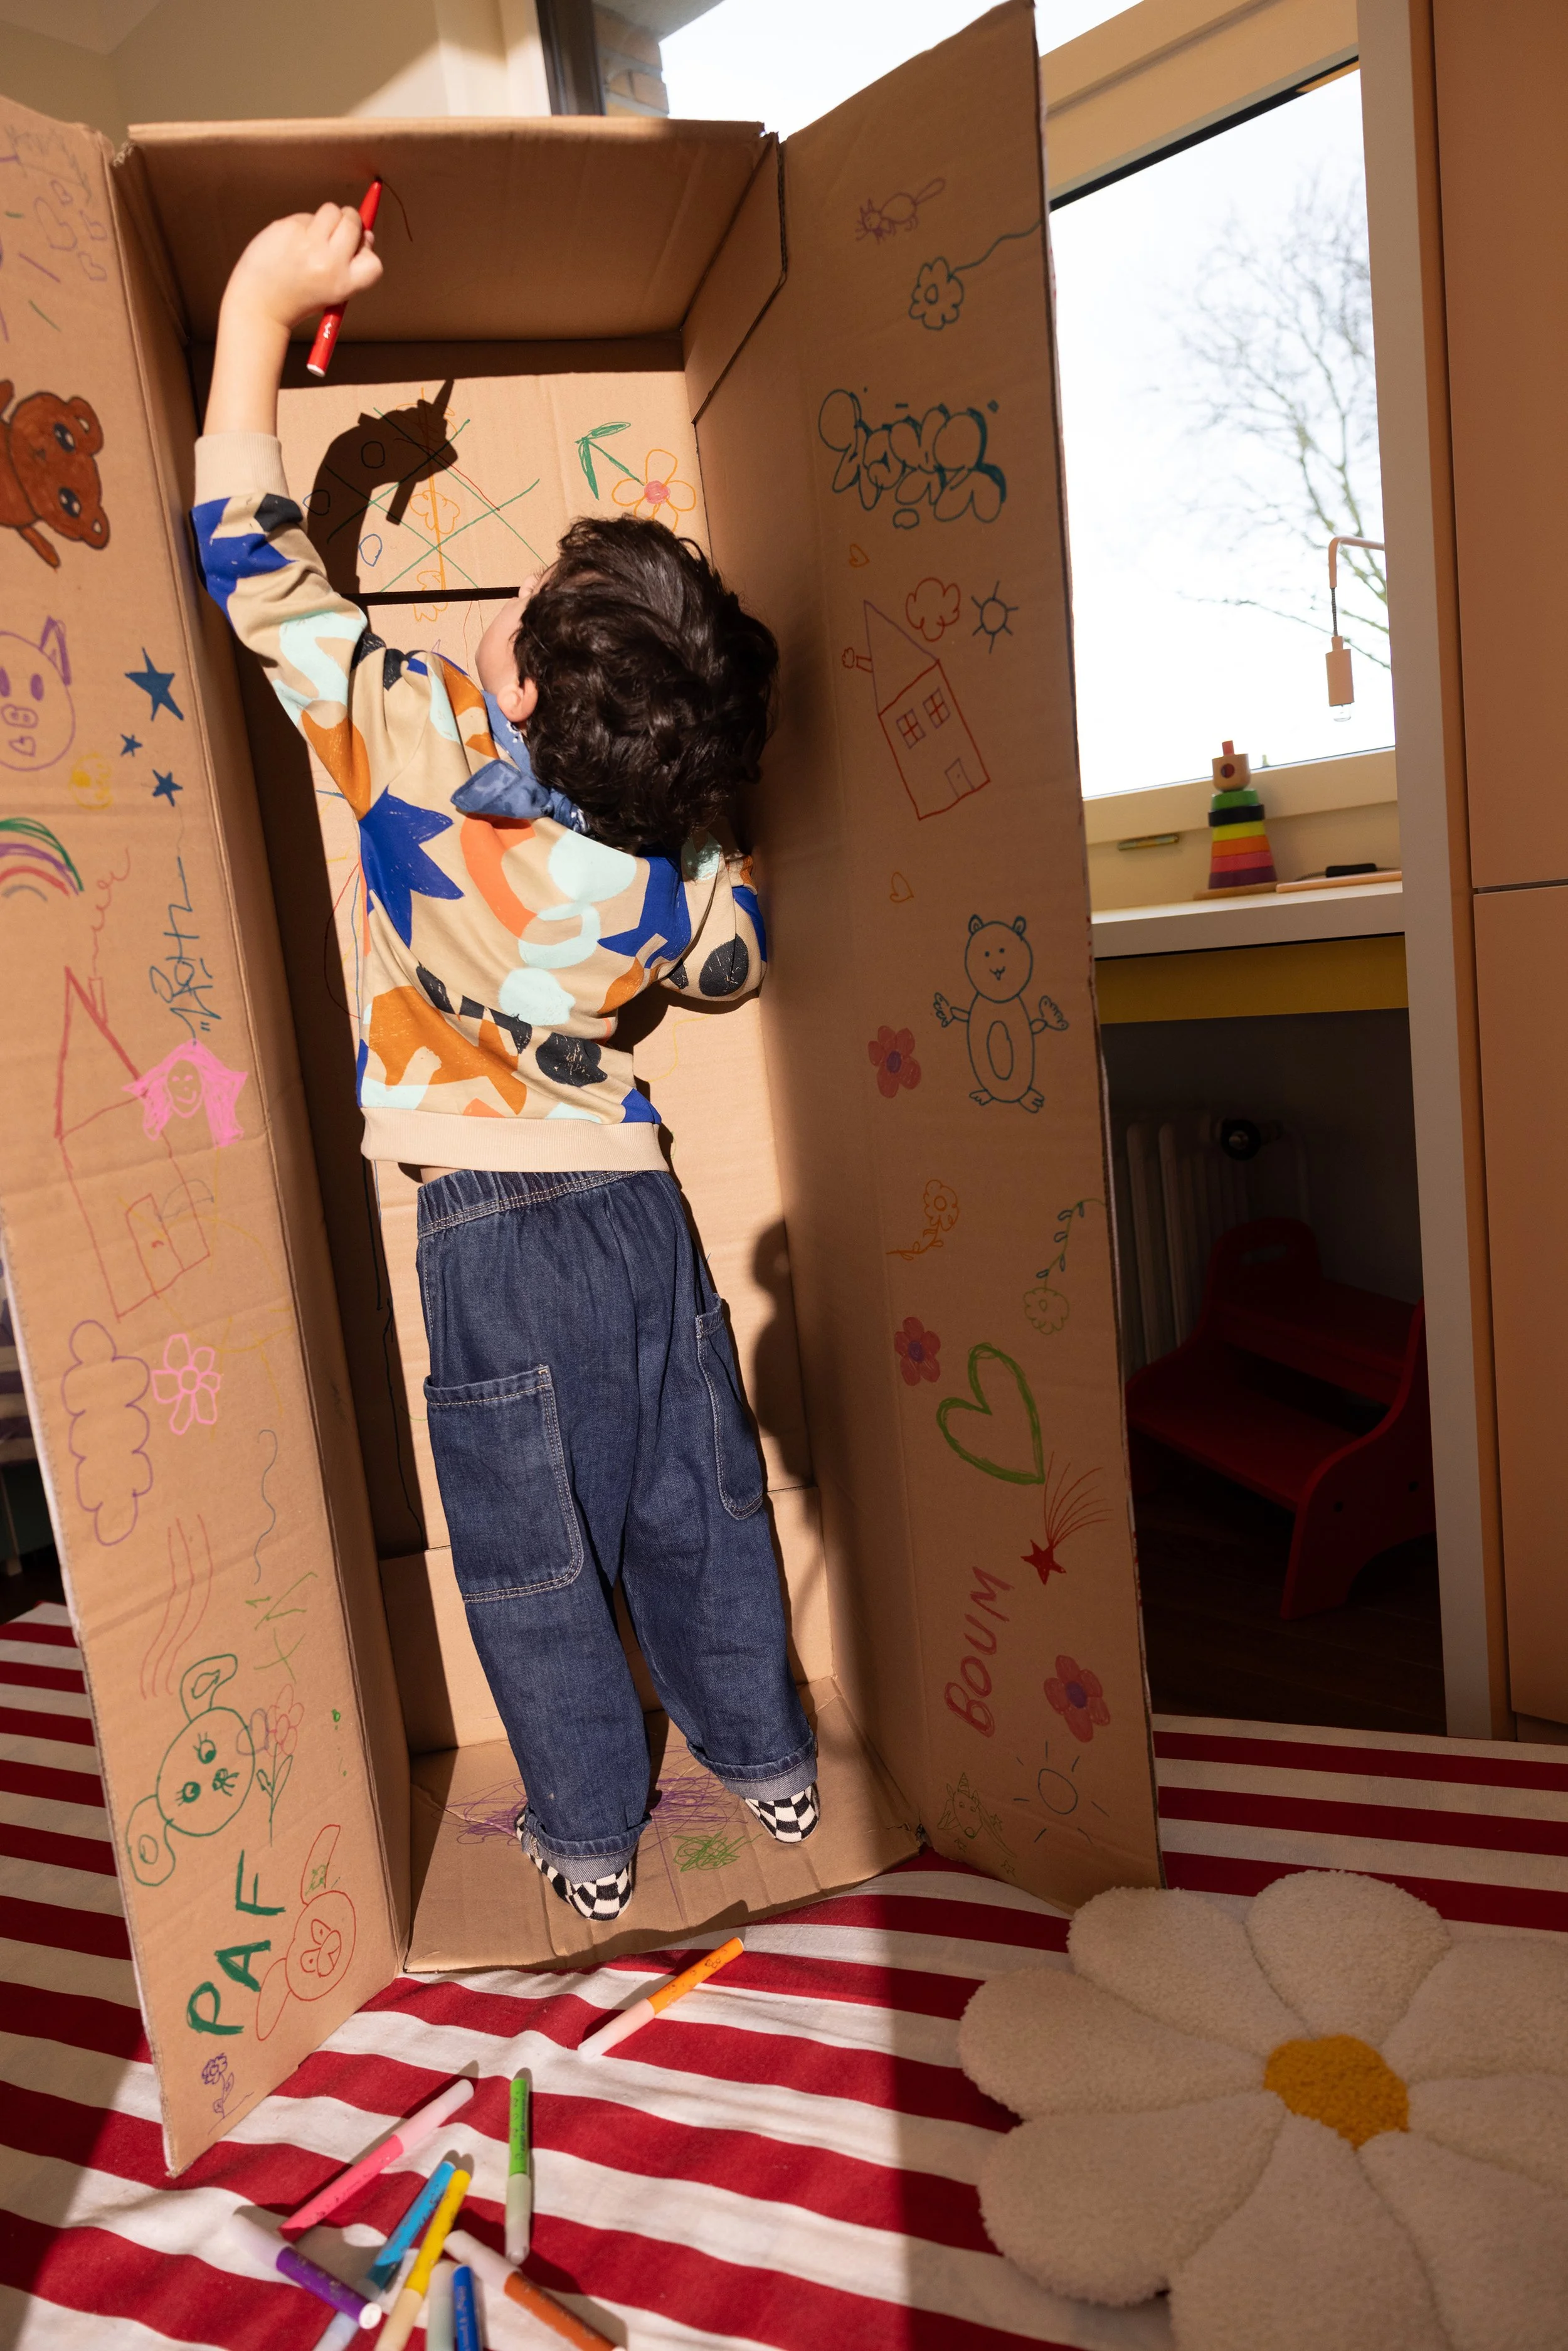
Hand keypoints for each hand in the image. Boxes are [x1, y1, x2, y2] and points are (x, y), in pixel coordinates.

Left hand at [221, 204, 381, 332]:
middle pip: (353, 223)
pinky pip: (306, 216)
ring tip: (311, 240)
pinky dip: (303, 225)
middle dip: (349, 221)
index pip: (373, 260)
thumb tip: (367, 232)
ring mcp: (307, 242)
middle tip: (336, 231)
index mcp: (343, 283)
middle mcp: (328, 261)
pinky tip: (292, 243)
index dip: (366, 252)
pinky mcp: (288, 227)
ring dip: (327, 219)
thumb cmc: (298, 297)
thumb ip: (351, 266)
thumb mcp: (333, 292)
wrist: (259, 302)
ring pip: (331, 210)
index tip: (356, 251)